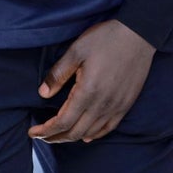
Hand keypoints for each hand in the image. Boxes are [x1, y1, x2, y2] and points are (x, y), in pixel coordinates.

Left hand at [28, 20, 154, 143]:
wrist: (140, 34)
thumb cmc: (106, 39)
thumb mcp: (76, 50)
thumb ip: (58, 74)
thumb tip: (43, 93)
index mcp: (88, 91)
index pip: (62, 122)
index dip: (46, 131)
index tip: (33, 132)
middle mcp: (103, 104)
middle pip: (75, 132)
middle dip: (55, 137)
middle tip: (42, 136)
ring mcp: (117, 106)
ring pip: (91, 133)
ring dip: (73, 137)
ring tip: (60, 134)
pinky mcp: (127, 104)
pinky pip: (108, 128)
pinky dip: (94, 135)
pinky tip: (86, 135)